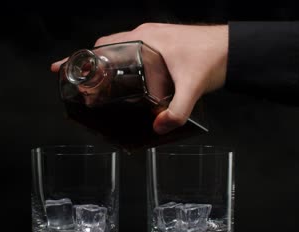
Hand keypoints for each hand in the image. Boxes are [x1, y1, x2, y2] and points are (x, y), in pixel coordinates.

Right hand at [51, 23, 227, 133]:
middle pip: (107, 49)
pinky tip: (124, 84)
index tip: (64, 66)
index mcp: (144, 37)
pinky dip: (121, 66)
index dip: (82, 57)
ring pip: (119, 52)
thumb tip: (158, 127)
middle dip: (91, 67)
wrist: (234, 49)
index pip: (104, 45)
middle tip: (82, 88)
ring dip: (106, 67)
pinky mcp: (161, 47)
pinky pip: (132, 54)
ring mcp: (153, 40)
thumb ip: (177, 110)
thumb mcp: (192, 86)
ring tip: (98, 89)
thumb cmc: (213, 56)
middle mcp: (145, 36)